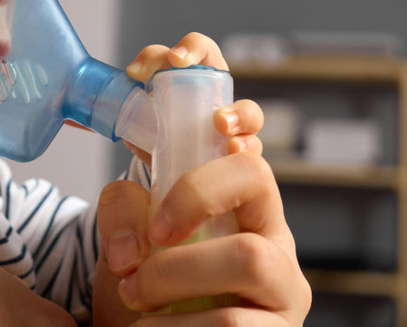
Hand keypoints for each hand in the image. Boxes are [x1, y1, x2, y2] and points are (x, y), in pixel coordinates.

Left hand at [92, 32, 310, 324]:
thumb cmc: (140, 288)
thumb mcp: (121, 239)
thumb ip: (121, 209)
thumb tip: (140, 226)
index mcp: (230, 195)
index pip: (245, 130)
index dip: (228, 103)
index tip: (198, 104)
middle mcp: (270, 228)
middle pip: (256, 175)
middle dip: (194, 195)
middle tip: (152, 233)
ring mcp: (284, 283)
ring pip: (248, 257)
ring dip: (173, 277)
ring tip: (135, 296)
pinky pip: (234, 325)